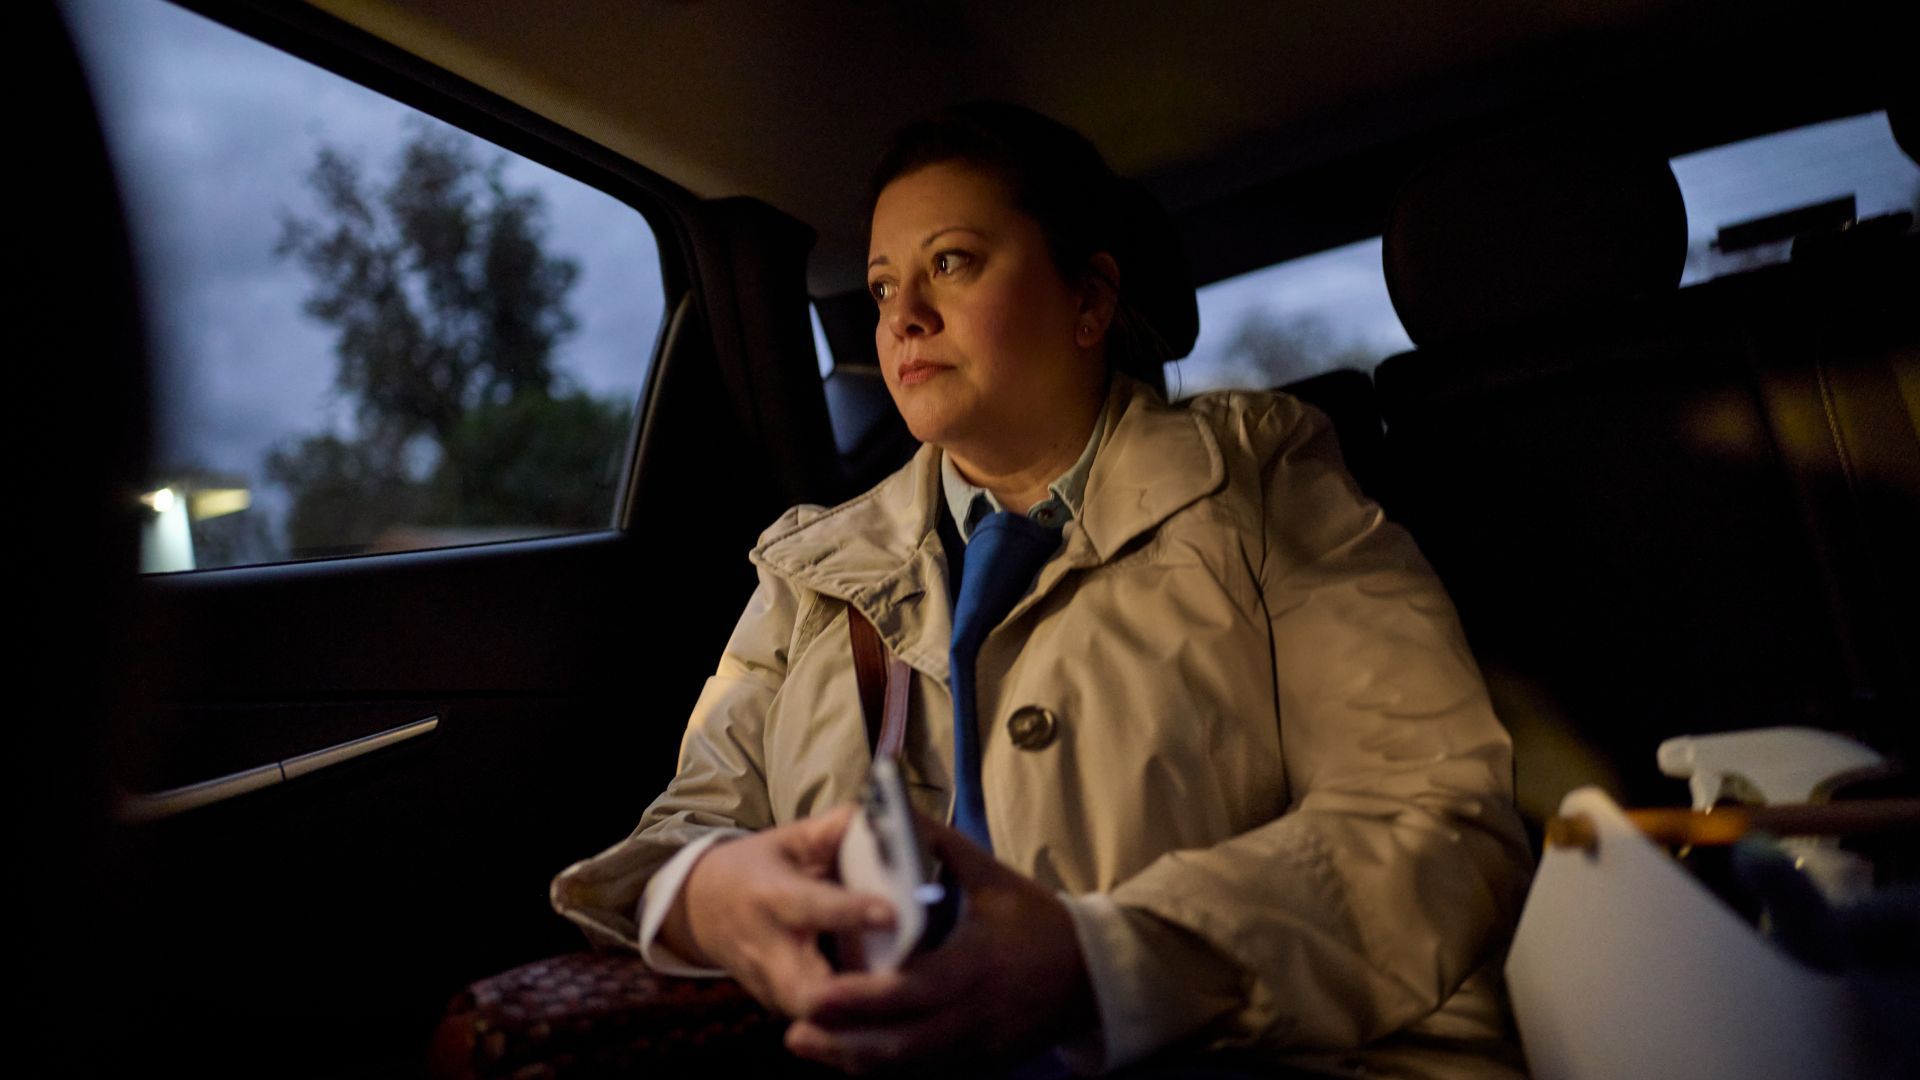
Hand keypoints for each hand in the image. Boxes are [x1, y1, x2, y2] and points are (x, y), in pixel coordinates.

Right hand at [664, 806, 896, 1016]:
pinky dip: (854, 1021)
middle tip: (910, 984)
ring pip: (817, 1021)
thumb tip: (888, 818)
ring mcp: (770, 988)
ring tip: (909, 998)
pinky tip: (891, 1009)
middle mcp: (767, 950)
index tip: (892, 913)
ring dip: (861, 1016)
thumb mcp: (789, 838)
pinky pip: (820, 1025)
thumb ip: (836, 830)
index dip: (851, 912)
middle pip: (809, 994)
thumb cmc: (756, 867)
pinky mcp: (779, 1008)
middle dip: (857, 996)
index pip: (810, 908)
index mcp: (770, 896)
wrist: (700, 908)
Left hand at [783, 815, 1096, 1073]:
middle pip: (900, 1045)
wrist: (1093, 976)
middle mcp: (974, 1014)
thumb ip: (940, 846)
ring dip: (856, 1062)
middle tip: (794, 1032)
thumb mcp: (994, 878)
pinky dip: (885, 1070)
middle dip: (844, 1043)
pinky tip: (851, 1056)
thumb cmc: (1039, 922)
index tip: (818, 995)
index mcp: (975, 964)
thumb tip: (895, 813)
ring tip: (810, 1046)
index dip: (862, 1000)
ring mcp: (978, 1048)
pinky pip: (925, 1076)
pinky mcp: (980, 1066)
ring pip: (908, 1069)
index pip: (911, 992)